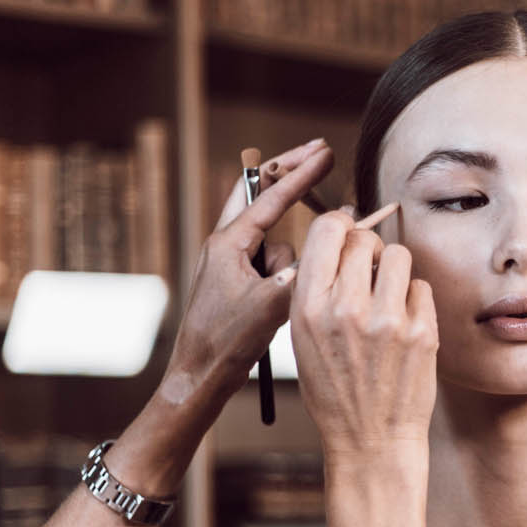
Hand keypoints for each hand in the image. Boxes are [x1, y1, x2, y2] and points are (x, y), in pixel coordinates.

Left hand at [162, 138, 333, 403]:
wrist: (200, 376)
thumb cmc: (226, 342)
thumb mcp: (270, 305)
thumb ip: (299, 274)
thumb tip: (322, 252)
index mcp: (228, 243)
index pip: (270, 197)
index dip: (302, 173)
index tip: (326, 153)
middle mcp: (226, 245)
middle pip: (261, 194)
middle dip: (290, 173)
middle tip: (319, 151)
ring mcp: (232, 263)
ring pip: (275, 243)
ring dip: (289, 263)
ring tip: (276, 301)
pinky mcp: (239, 282)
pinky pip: (272, 266)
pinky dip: (285, 275)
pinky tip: (279, 305)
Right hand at [289, 206, 436, 464]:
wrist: (370, 441)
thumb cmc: (335, 390)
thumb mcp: (304, 339)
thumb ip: (318, 288)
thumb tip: (343, 235)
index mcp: (308, 307)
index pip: (326, 230)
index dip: (340, 226)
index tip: (348, 235)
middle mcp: (346, 309)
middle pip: (365, 238)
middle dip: (369, 250)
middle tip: (370, 276)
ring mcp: (387, 320)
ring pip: (399, 255)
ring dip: (395, 271)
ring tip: (387, 300)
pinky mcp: (422, 332)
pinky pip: (421, 287)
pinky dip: (415, 301)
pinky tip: (404, 328)